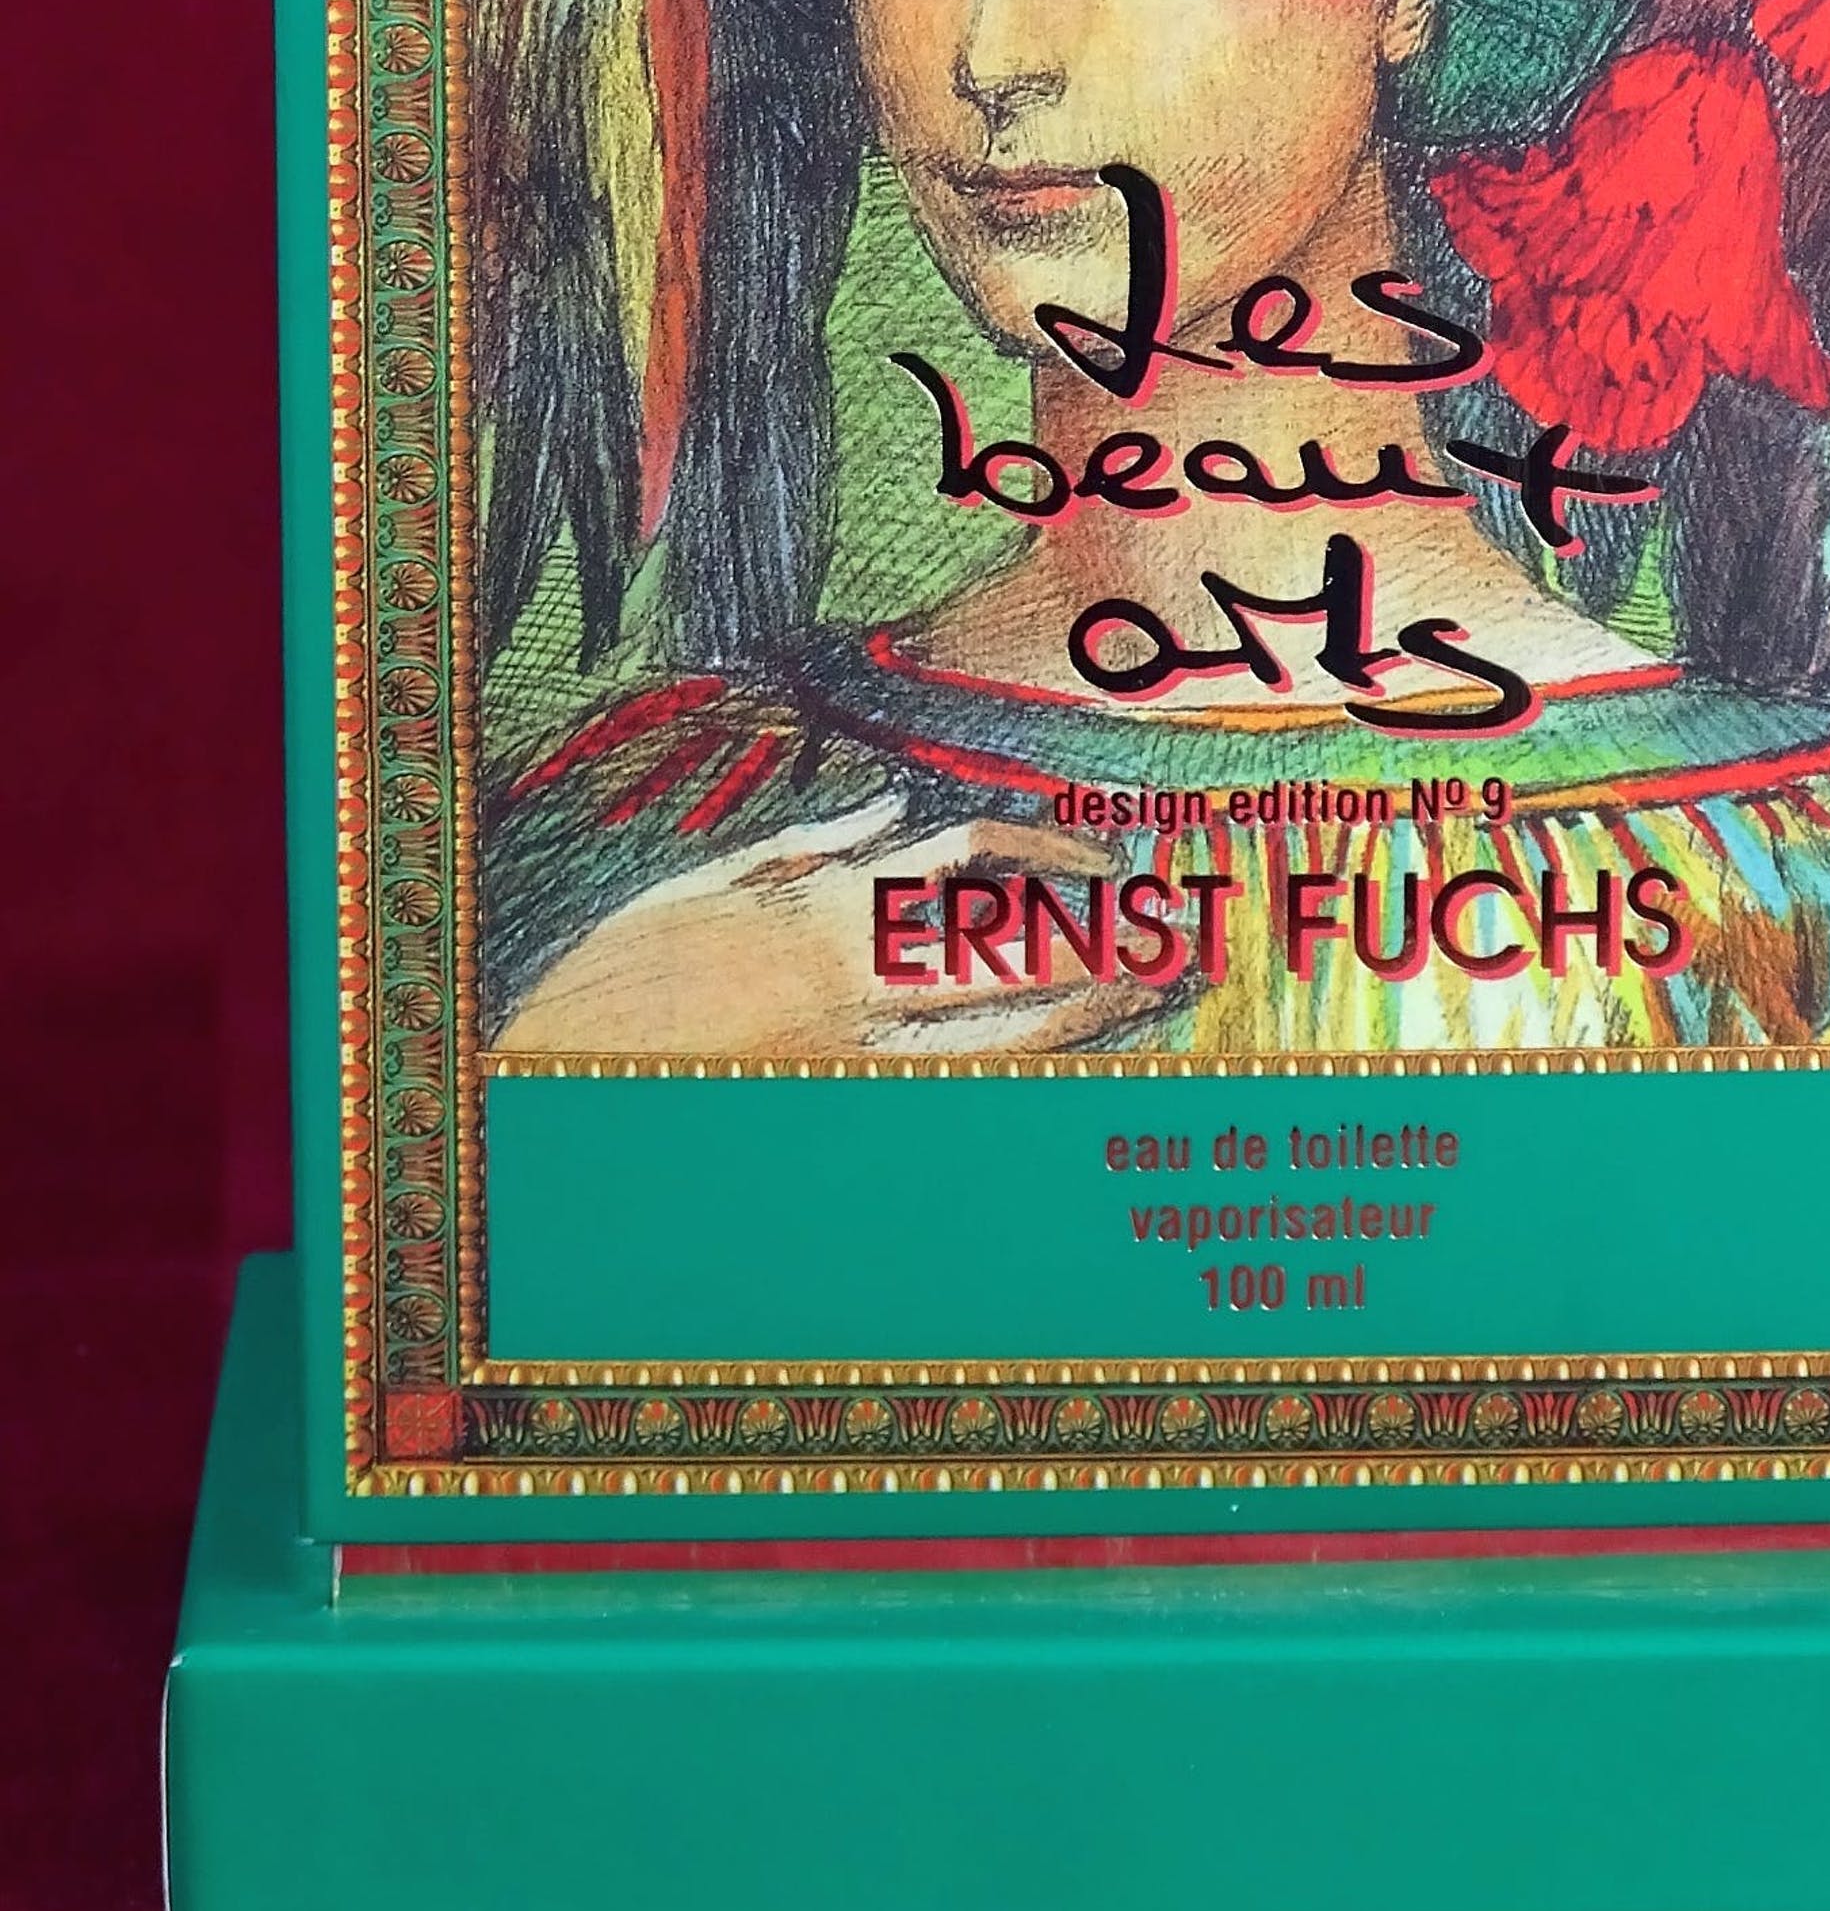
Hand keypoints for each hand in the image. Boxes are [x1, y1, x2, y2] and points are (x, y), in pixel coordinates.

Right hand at [490, 797, 1175, 1060]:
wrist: (565, 1066)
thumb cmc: (632, 966)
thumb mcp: (715, 883)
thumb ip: (811, 847)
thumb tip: (886, 813)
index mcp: (830, 905)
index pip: (976, 866)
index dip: (1057, 861)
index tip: (1119, 869)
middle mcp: (857, 978)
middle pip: (1015, 958)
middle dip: (1105, 954)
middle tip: (1183, 953)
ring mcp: (857, 1048)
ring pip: (1001, 1034)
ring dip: (1083, 1020)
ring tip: (1148, 1009)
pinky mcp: (842, 1098)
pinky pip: (950, 1084)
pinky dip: (1015, 1073)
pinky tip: (1066, 1071)